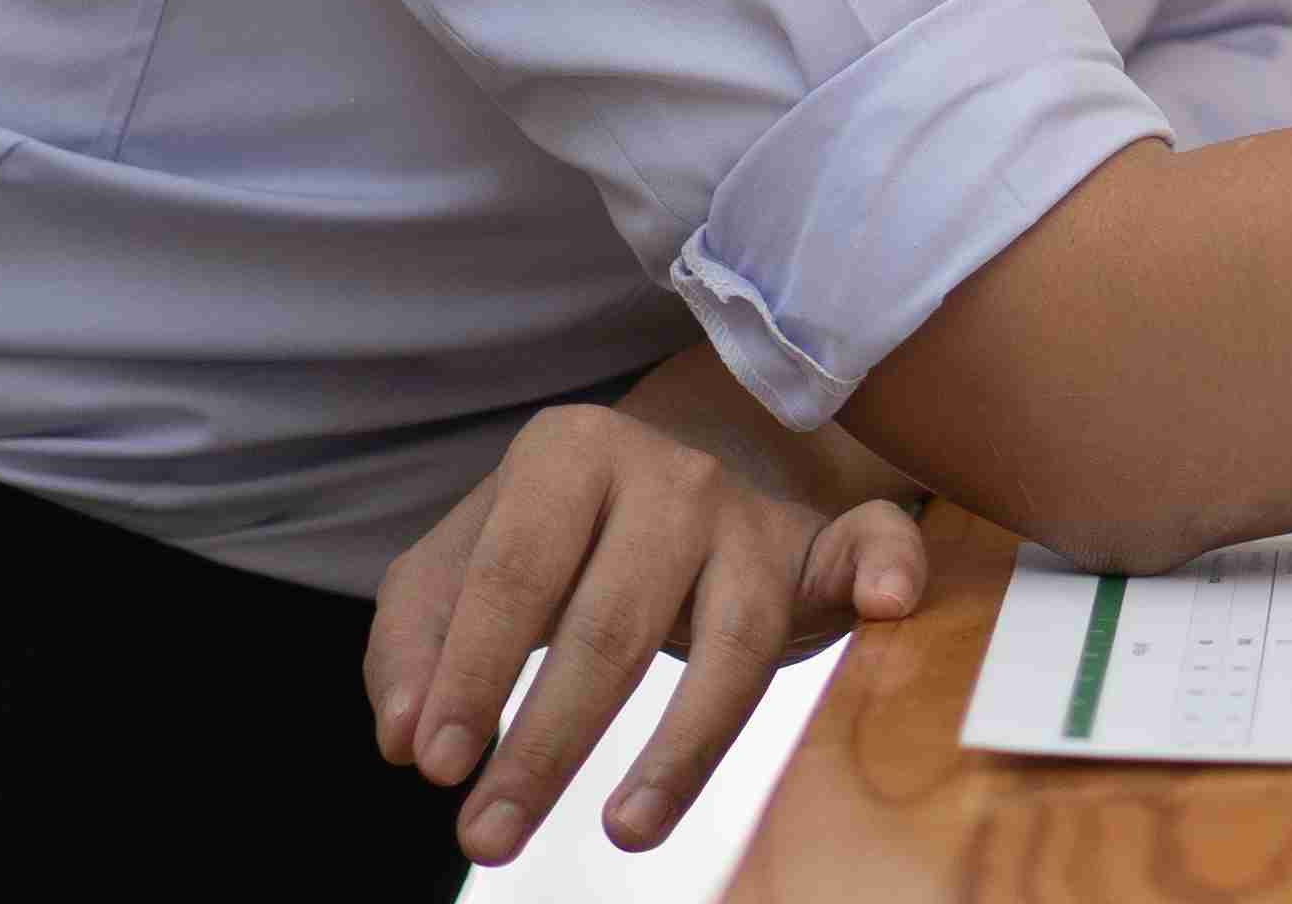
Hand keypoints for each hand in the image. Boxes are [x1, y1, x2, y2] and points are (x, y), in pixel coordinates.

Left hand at [365, 393, 932, 865]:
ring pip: (731, 637)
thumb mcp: (459, 566)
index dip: (472, 675)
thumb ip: (415, 641)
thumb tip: (403, 737)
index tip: (432, 768)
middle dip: (545, 744)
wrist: (670, 477)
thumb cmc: (548, 542)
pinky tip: (887, 605)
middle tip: (488, 838)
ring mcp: (752, 512)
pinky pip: (868, 544)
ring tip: (623, 834)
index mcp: (566, 454)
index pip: (513, 574)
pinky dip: (888, 564)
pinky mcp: (820, 549)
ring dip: (680, 747)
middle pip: (611, 622)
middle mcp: (668, 471)